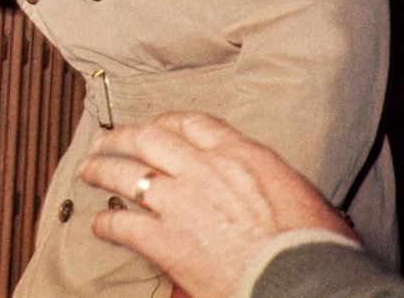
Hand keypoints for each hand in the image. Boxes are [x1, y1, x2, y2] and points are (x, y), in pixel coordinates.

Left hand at [77, 112, 357, 297]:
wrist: (304, 283)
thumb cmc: (314, 247)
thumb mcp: (298, 194)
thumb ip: (265, 179)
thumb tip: (262, 185)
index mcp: (241, 155)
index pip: (194, 124)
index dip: (167, 122)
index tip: (158, 126)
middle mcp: (205, 170)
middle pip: (150, 138)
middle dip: (123, 136)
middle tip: (107, 140)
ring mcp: (181, 203)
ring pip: (127, 172)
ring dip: (101, 168)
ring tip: (88, 169)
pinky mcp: (166, 240)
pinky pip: (123, 225)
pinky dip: (106, 223)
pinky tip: (98, 224)